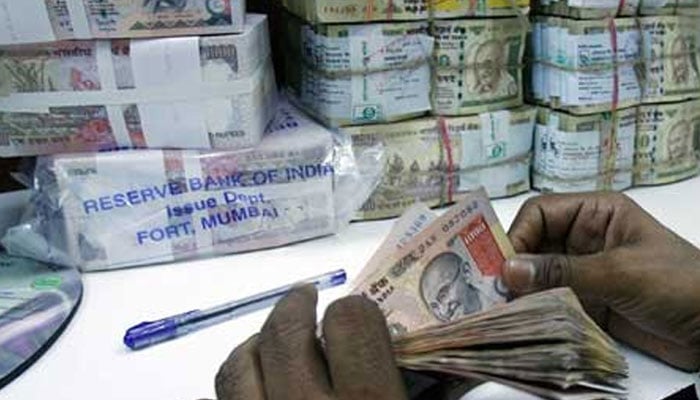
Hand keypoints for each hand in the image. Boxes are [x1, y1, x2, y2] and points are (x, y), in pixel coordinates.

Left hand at [215, 285, 407, 399]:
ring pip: (239, 364)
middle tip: (305, 300)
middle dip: (296, 307)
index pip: (351, 323)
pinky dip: (237, 378)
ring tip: (273, 336)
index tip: (355, 312)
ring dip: (258, 340)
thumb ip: (409, 388)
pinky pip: (225, 396)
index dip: (353, 310)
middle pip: (286, 333)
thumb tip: (423, 361)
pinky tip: (256, 378)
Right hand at [503, 192, 699, 370]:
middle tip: (493, 290)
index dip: (517, 234)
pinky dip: (535, 309)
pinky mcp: (587, 301)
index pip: (540, 213)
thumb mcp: (620, 271)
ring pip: (538, 274)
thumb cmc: (680, 284)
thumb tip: (509, 270)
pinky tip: (522, 320)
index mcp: (596, 213)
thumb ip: (563, 271)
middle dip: (514, 265)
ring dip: (521, 290)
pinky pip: (551, 300)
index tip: (502, 265)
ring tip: (503, 309)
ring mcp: (585, 271)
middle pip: (533, 243)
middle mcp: (585, 238)